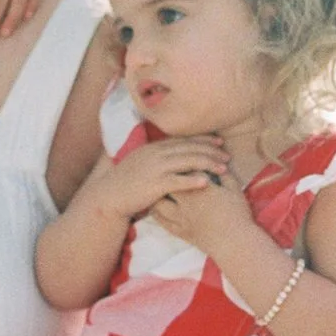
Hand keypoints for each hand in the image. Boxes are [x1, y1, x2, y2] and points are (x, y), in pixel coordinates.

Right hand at [91, 134, 228, 223]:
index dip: (203, 140)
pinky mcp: (155, 184)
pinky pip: (178, 181)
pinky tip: (206, 182)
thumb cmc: (125, 182)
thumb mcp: (140, 162)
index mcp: (153, 148)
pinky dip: (193, 180)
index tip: (218, 141)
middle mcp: (156, 154)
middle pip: (189, 149)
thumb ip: (155, 157)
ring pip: (188, 162)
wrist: (109, 196)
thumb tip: (171, 154)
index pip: (183, 140)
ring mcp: (156, 168)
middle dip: (211, 150)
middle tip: (227, 155)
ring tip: (223, 168)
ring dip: (208, 163)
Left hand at [149, 171, 263, 257]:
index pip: (187, 170)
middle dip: (166, 177)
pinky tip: (154, 209)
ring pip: (159, 204)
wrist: (235, 243)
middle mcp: (187, 202)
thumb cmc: (238, 215)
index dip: (184, 164)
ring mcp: (181, 218)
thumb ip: (225, 175)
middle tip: (164, 173)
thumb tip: (219, 166)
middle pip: (168, 185)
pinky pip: (162, 222)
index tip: (183, 161)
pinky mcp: (181, 232)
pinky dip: (156, 214)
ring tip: (156, 190)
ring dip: (157, 195)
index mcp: (201, 189)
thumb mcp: (235, 190)